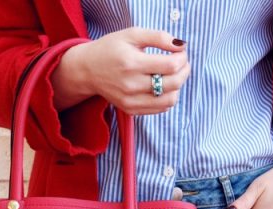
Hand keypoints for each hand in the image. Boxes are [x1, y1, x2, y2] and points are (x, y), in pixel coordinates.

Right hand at [50, 27, 191, 114]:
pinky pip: (160, 109)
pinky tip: (162, 85)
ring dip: (178, 86)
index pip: (170, 66)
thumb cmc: (111, 49)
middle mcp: (131, 85)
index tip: (181, 52)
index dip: (182, 58)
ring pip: (170, 100)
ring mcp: (131, 101)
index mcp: (132, 63)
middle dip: (184, 71)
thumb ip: (158, 37)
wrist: (87, 70)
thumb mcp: (132, 34)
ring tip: (173, 74)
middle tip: (182, 62)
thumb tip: (180, 45)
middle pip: (173, 84)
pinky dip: (168, 97)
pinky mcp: (131, 110)